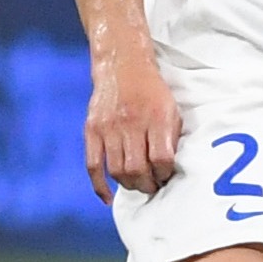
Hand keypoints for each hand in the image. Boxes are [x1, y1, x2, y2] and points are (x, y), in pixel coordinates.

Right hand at [85, 47, 180, 200]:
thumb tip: (169, 170)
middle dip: (148, 185)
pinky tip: (107, 197)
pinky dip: (99, 185)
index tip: (166, 177)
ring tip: (137, 185)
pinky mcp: (91, 129)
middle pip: (137, 169)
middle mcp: (131, 123)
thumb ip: (170, 138)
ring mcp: (108, 127)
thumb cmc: (151, 90)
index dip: (165, 174)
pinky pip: (93, 164)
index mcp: (155, 117)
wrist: (122, 64)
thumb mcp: (170, 109)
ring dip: (129, 185)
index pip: (161, 159)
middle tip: (152, 186)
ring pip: (117, 171)